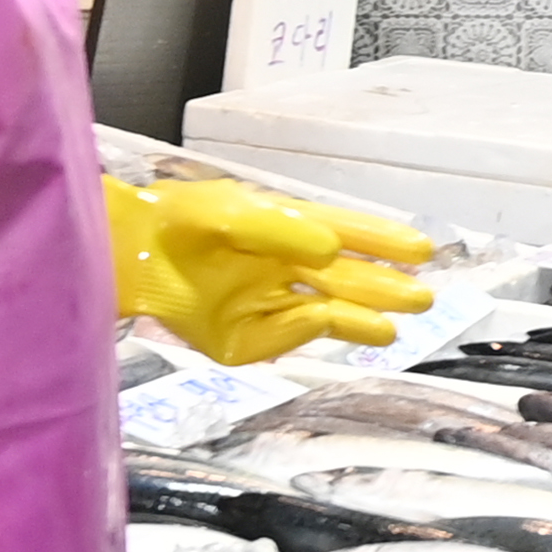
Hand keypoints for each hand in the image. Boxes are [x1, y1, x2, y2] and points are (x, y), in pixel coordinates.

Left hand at [103, 177, 437, 363]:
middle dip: (383, 289)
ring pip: (322, 314)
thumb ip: (281, 227)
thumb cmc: (180, 221)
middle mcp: (282, 270)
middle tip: (423, 298)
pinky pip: (281, 335)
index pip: (348, 236)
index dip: (383, 242)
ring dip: (360, 320)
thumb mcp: (233, 211)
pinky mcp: (240, 340)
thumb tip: (329, 250)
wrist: (128, 254)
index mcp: (287, 232)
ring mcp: (262, 306)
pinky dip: (307, 328)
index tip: (420, 250)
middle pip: (343, 281)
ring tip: (396, 330)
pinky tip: (336, 322)